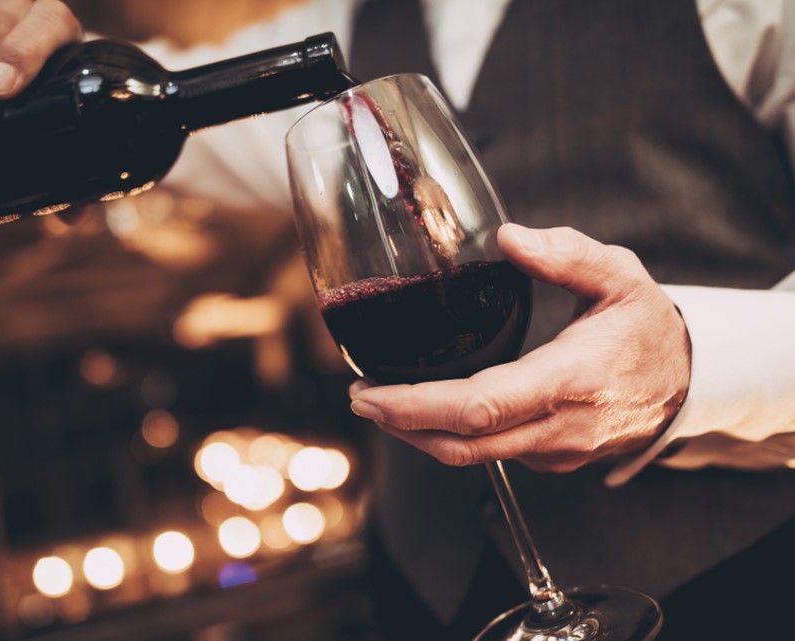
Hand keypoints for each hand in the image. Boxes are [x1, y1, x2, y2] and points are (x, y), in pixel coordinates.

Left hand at [348, 223, 690, 472]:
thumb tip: (507, 238)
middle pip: (464, 442)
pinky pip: (492, 453)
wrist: (688, 383)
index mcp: (572, 378)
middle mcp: (560, 426)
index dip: (416, 406)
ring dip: (421, 433)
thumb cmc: (648, 328)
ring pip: (473, 455)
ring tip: (382, 402)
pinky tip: (429, 408)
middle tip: (359, 398)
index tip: (370, 393)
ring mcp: (556, 451)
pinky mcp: (552, 459)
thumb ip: (567, 254)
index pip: (480, 406)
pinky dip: (452, 434)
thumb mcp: (621, 276)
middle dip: (401, 424)